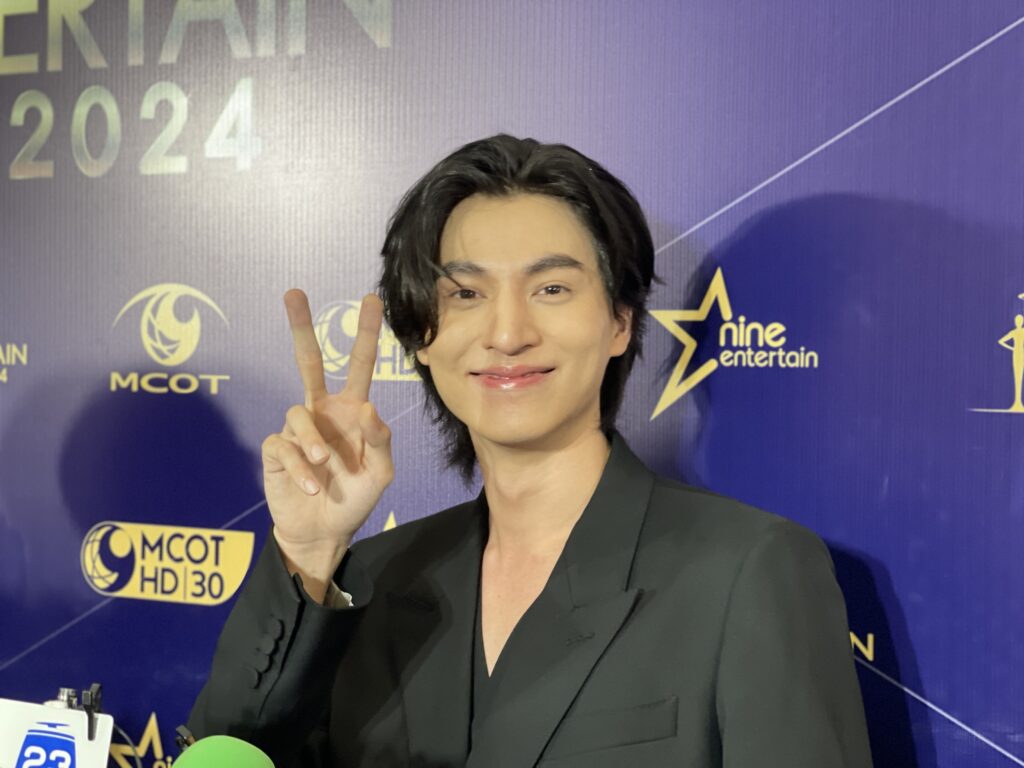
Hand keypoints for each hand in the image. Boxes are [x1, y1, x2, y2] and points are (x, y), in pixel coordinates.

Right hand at [261, 290, 393, 599]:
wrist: (324, 532)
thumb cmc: (354, 499)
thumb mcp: (380, 474)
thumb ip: (380, 441)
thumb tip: (366, 408)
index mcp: (351, 411)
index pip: (359, 365)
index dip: (365, 334)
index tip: (370, 299)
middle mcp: (322, 413)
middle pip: (309, 361)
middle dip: (301, 327)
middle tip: (294, 293)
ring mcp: (297, 430)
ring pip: (297, 414)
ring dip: (313, 442)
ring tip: (325, 467)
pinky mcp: (276, 450)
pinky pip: (283, 446)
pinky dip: (300, 468)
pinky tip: (312, 486)